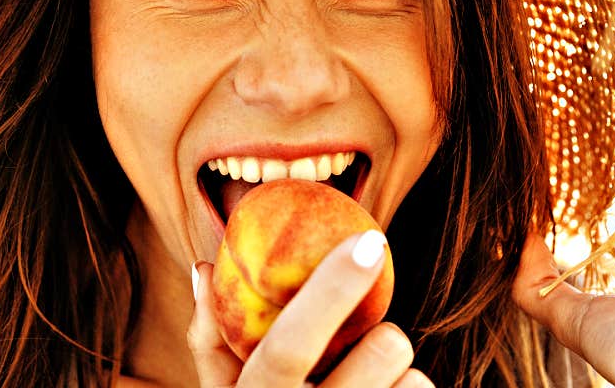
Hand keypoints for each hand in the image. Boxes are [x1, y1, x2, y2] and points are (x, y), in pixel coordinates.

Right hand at [188, 233, 433, 386]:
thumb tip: (200, 269)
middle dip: (386, 338)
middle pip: (375, 359)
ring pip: (414, 384)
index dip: (327, 291)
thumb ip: (211, 344)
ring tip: (374, 387)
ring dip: (404, 375)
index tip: (368, 241)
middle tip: (378, 337)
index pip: (287, 348)